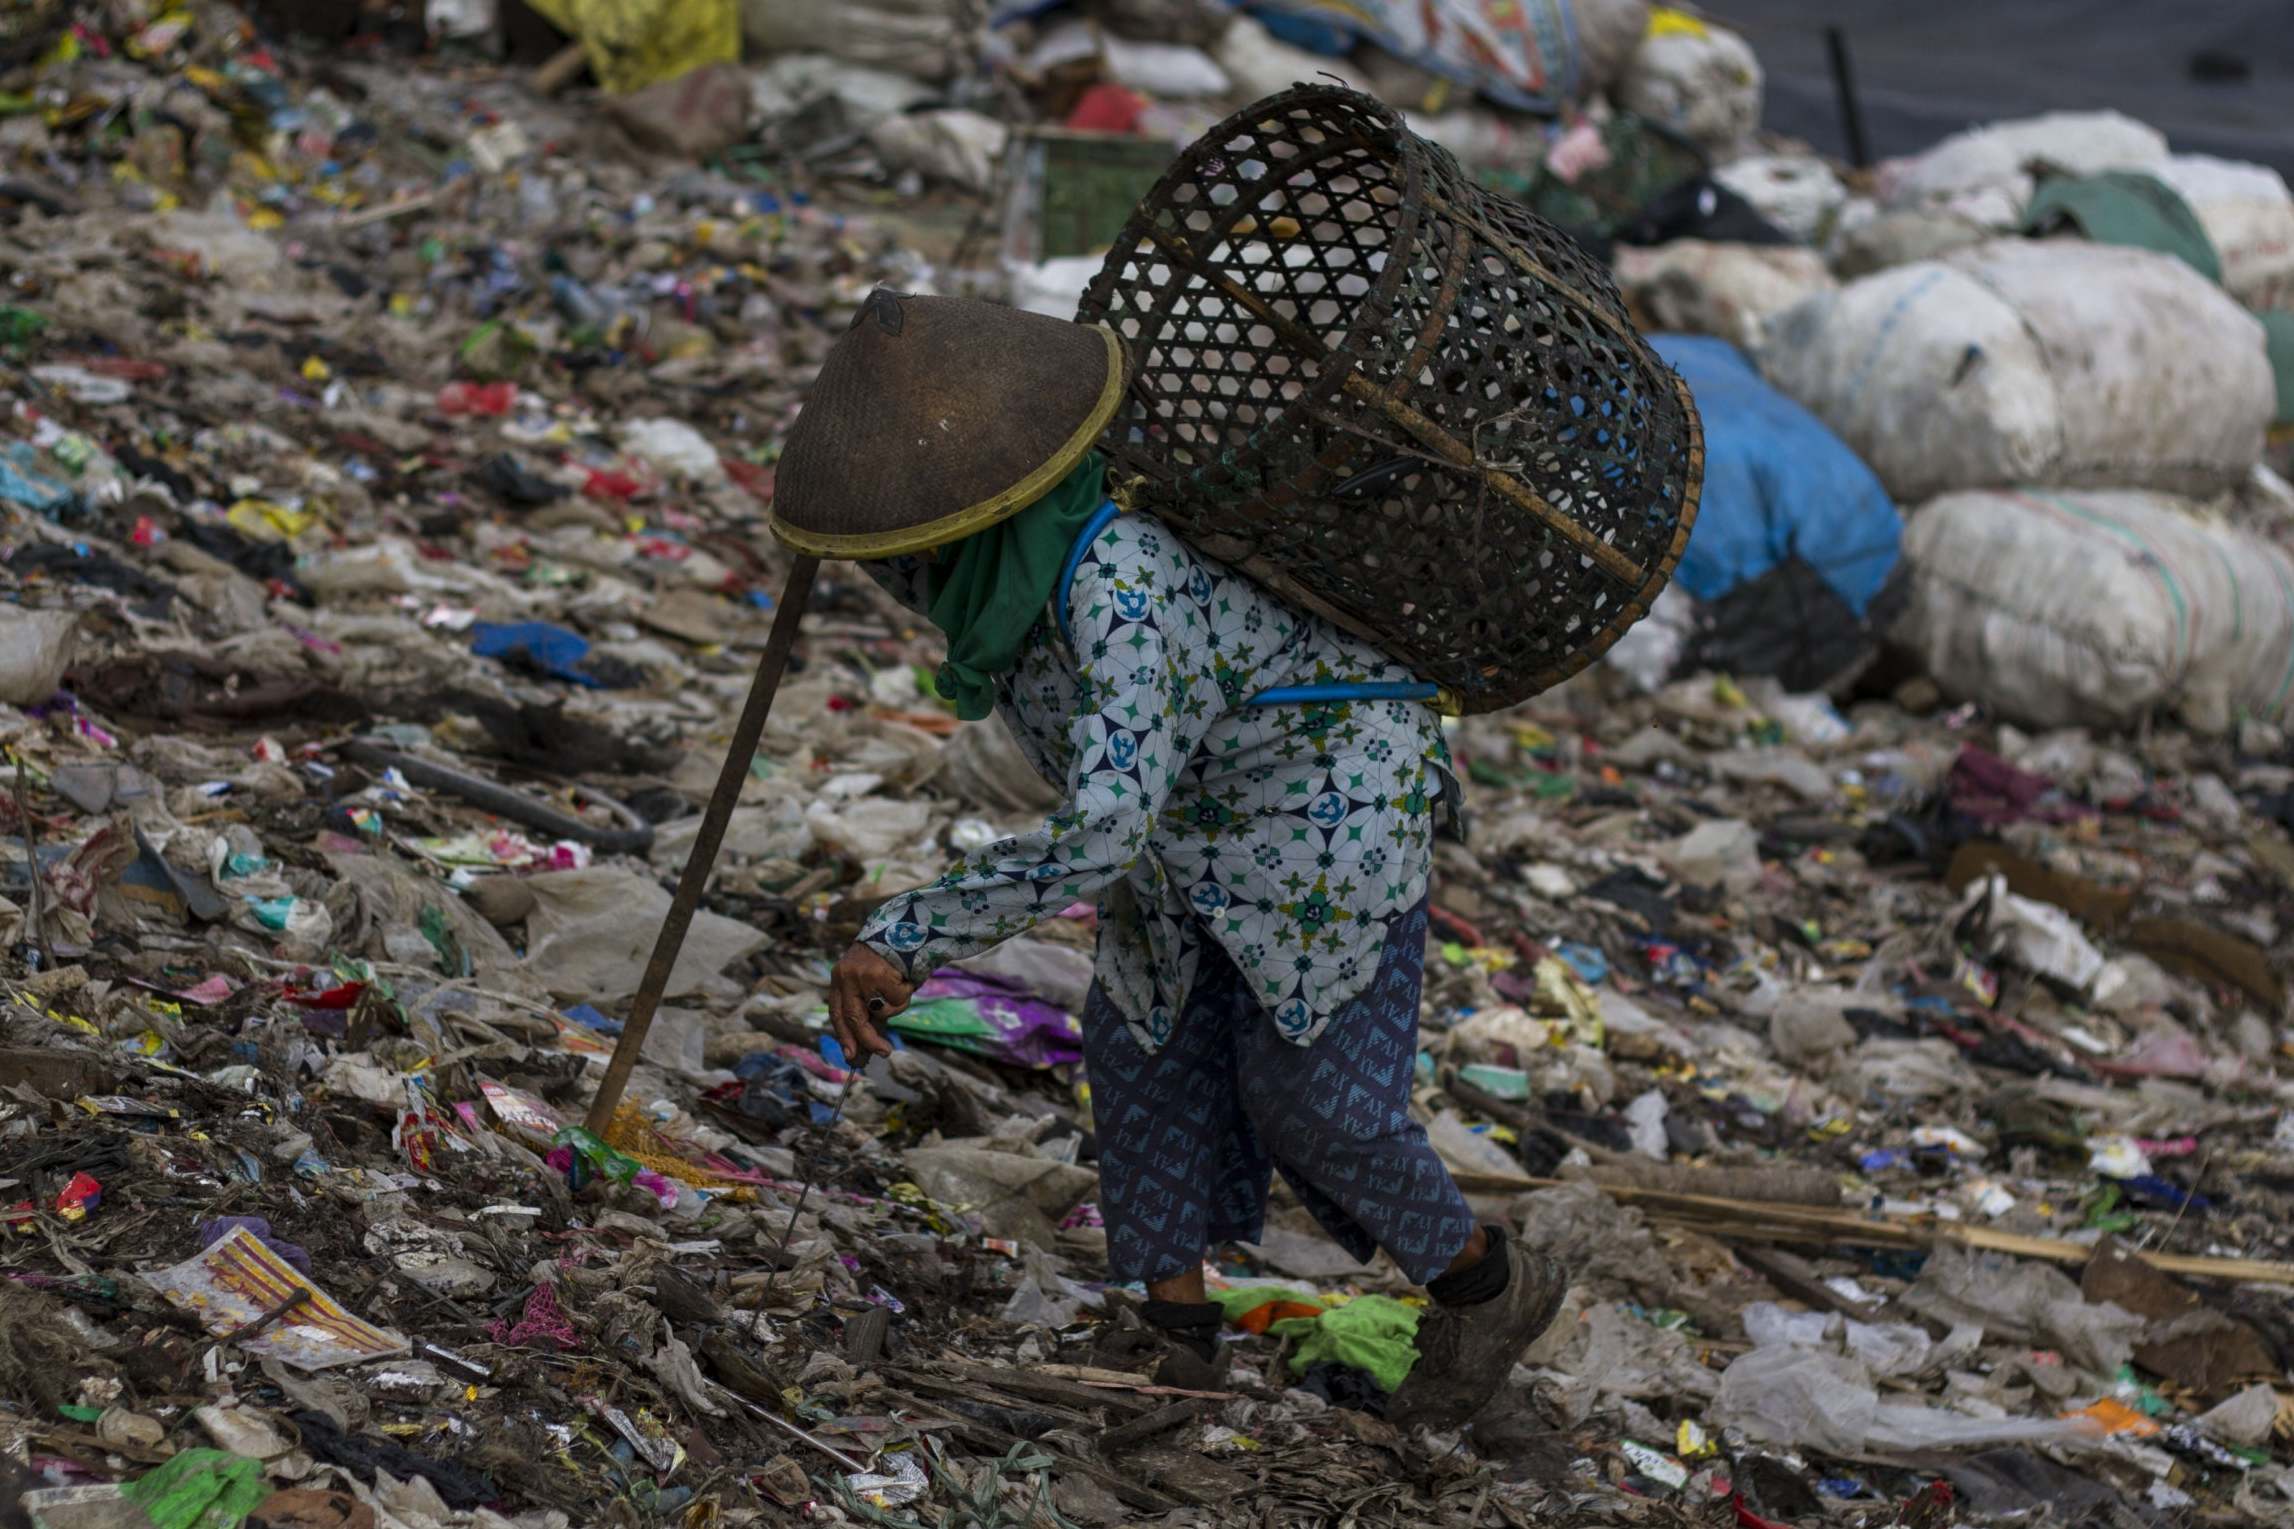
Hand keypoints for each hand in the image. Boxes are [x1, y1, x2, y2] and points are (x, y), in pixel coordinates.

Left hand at [828, 944, 909, 1062]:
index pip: (837, 1013)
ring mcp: (860, 976)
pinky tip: (906, 977)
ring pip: (880, 1010)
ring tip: (903, 984)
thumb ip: (868, 1007)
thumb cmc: (890, 957)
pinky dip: (905, 994)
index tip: (850, 1055)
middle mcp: (845, 977)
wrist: (905, 926)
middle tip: (884, 1052)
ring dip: (896, 1005)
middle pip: (852, 1018)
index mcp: (839, 978)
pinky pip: (896, 1000)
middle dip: (867, 1039)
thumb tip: (868, 1042)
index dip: (844, 1035)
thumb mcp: (871, 982)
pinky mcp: (878, 975)